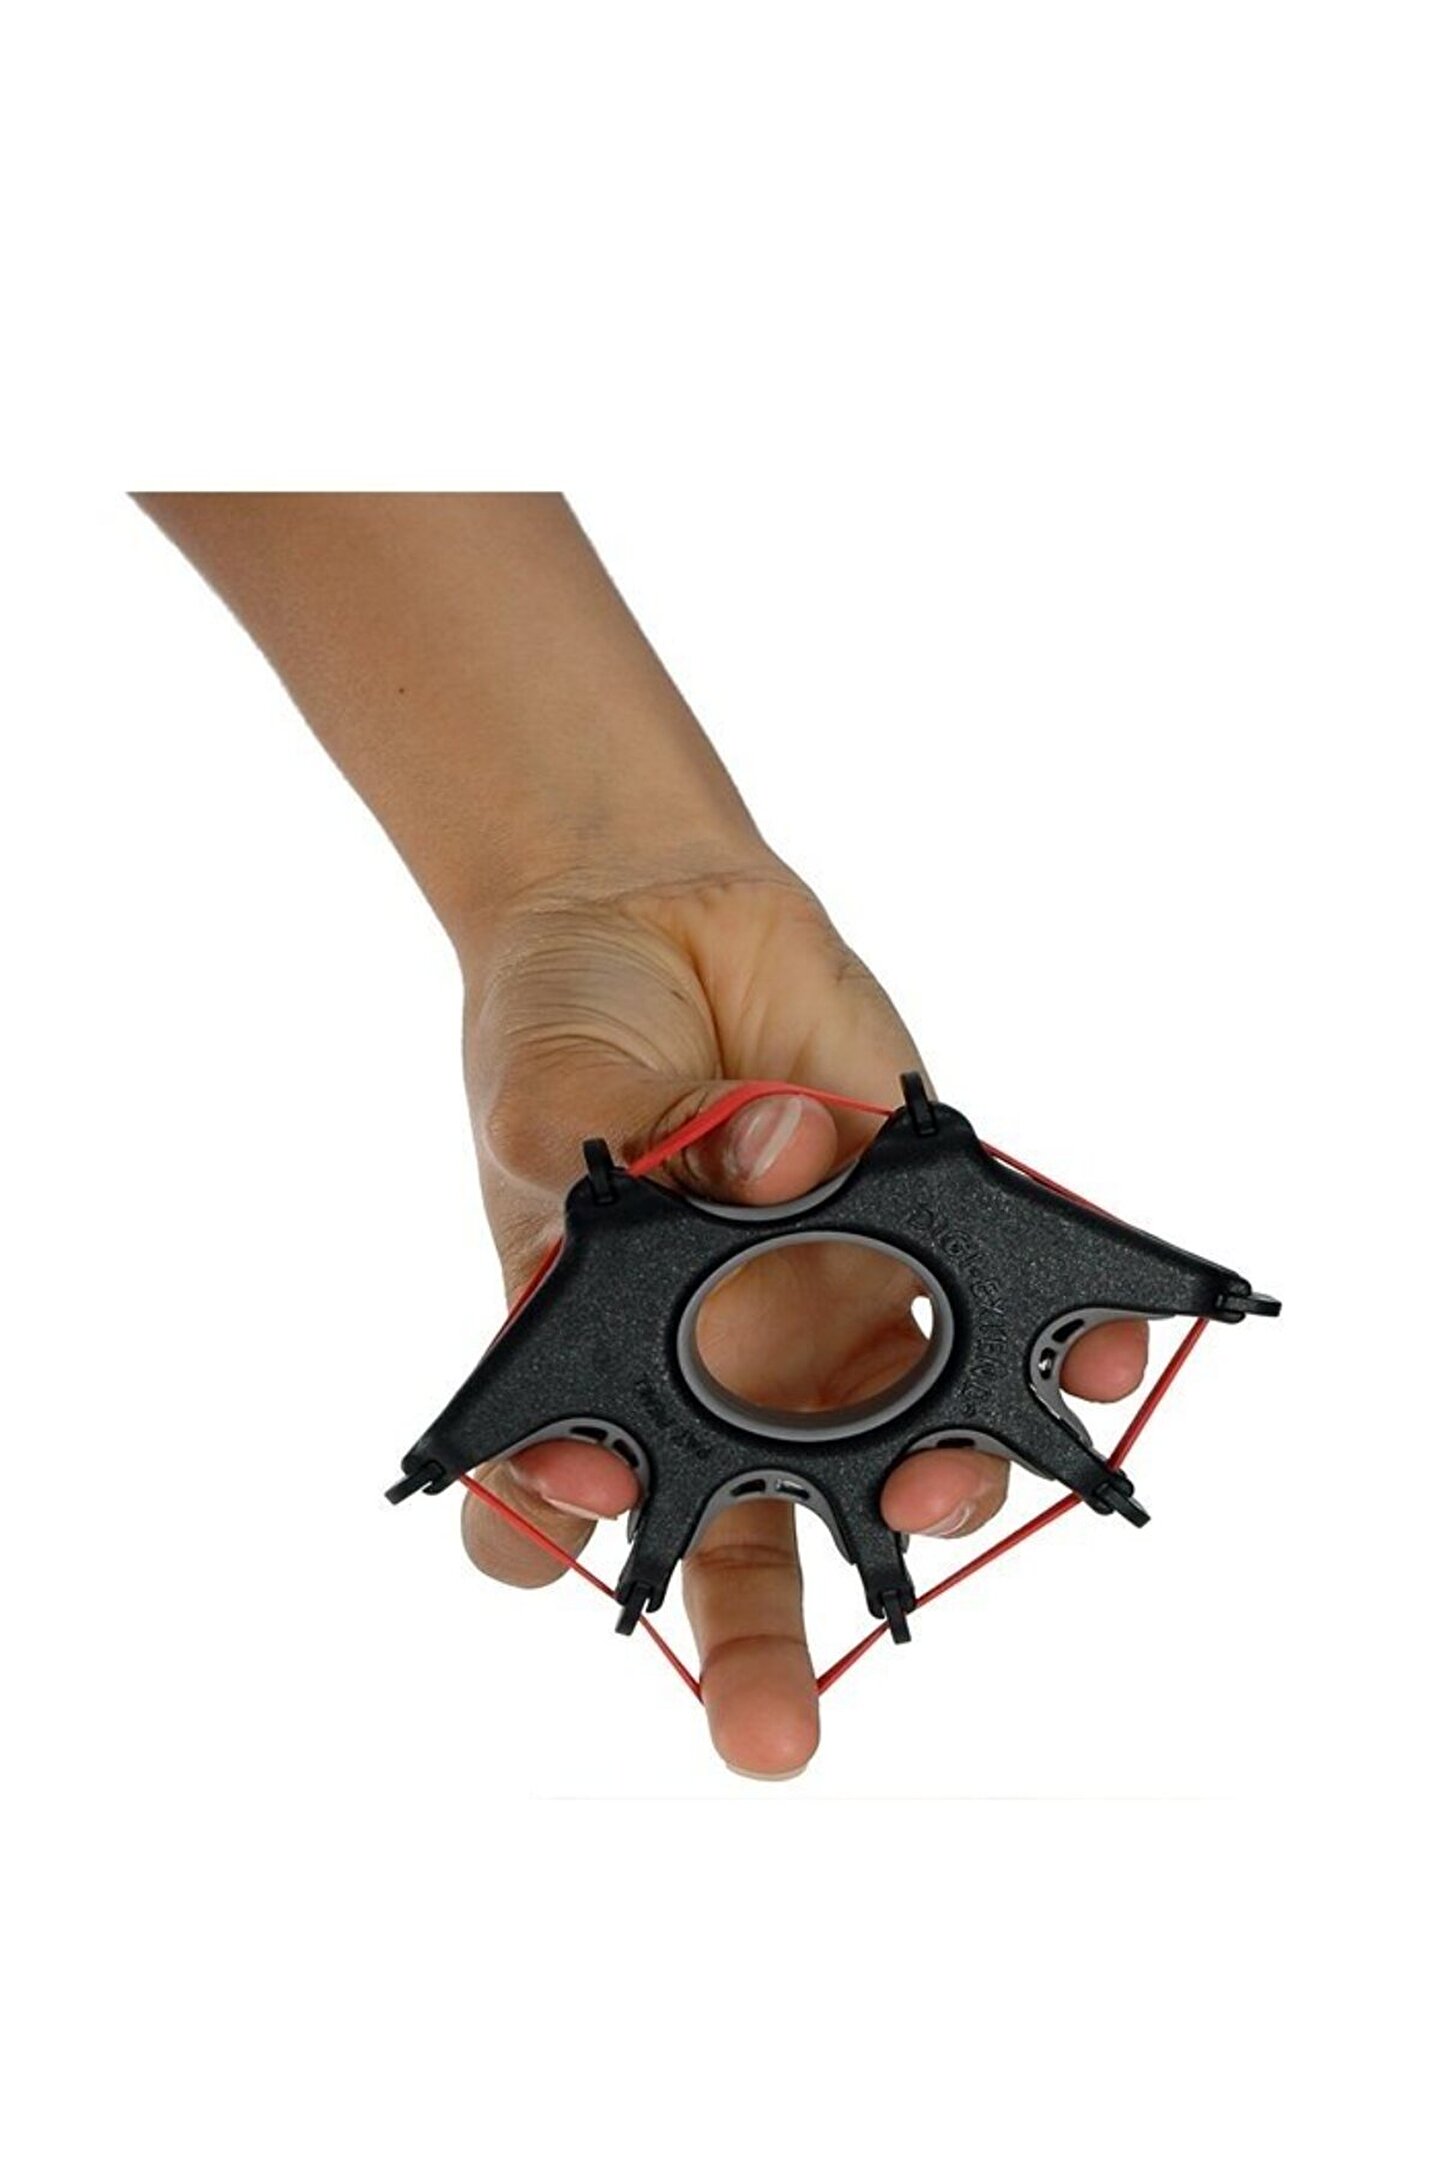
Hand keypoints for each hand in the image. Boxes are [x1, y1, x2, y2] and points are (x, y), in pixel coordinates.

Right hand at [458, 862, 1148, 1776]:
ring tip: (944, 1485)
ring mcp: (831, 1316)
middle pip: (745, 1552)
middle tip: (774, 1733)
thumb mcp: (547, 1097)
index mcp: (597, 1365)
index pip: (555, 1503)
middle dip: (766, 1661)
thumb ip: (611, 1159)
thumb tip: (768, 1176)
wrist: (658, 912)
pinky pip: (1004, 1316)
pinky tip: (1093, 1354)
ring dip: (935, 1487)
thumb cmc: (566, 1026)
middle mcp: (719, 1374)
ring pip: (898, 1452)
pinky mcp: (923, 1236)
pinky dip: (1064, 1345)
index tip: (557, 1531)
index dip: (551, 1546)